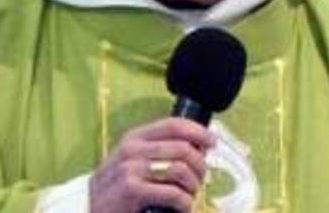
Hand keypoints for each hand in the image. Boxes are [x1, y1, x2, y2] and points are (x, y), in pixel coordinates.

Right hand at [89, 117, 214, 211]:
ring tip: (189, 197)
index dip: (197, 131)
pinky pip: (173, 193)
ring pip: (180, 170)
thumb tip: (197, 148)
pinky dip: (184, 203)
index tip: (211, 142)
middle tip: (200, 180)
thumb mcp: (132, 165)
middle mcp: (131, 150)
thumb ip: (158, 153)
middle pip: (182, 149)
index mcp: (133, 139)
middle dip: (199, 166)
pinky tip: (182, 207)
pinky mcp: (131, 191)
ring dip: (192, 186)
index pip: (172, 124)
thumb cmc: (117, 194)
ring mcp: (129, 170)